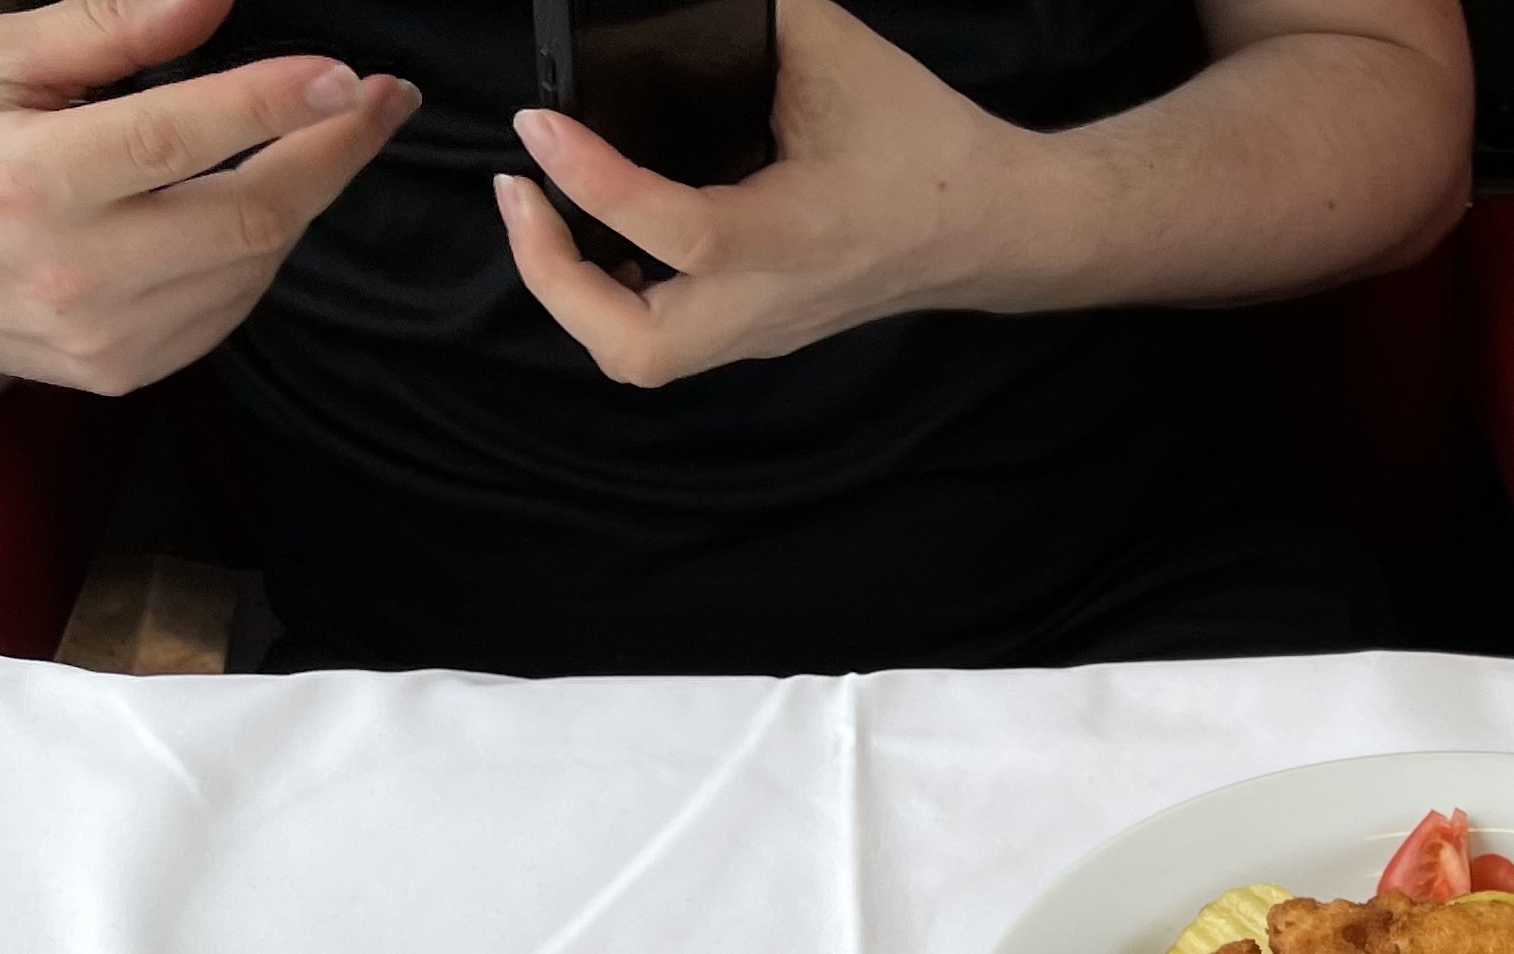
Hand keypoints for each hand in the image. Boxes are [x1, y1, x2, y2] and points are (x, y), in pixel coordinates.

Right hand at [0, 0, 414, 396]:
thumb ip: (105, 30)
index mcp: (31, 180)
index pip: (184, 137)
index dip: (280, 105)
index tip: (349, 77)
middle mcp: (76, 271)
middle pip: (250, 216)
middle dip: (333, 154)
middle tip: (383, 101)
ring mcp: (105, 336)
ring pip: (253, 268)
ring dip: (302, 200)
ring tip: (327, 137)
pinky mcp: (122, 373)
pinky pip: (227, 311)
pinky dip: (259, 252)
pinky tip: (260, 202)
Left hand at [497, 0, 1026, 387]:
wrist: (992, 226)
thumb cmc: (923, 140)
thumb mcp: (835, 53)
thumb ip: (747, 14)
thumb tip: (662, 0)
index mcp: (800, 234)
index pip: (683, 232)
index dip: (594, 179)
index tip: (536, 121)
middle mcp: (772, 300)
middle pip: (636, 347)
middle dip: (553, 275)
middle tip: (521, 187)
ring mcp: (762, 327)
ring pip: (637, 358)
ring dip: (570, 294)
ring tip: (542, 213)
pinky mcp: (756, 331)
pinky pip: (657, 340)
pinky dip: (603, 296)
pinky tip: (592, 233)